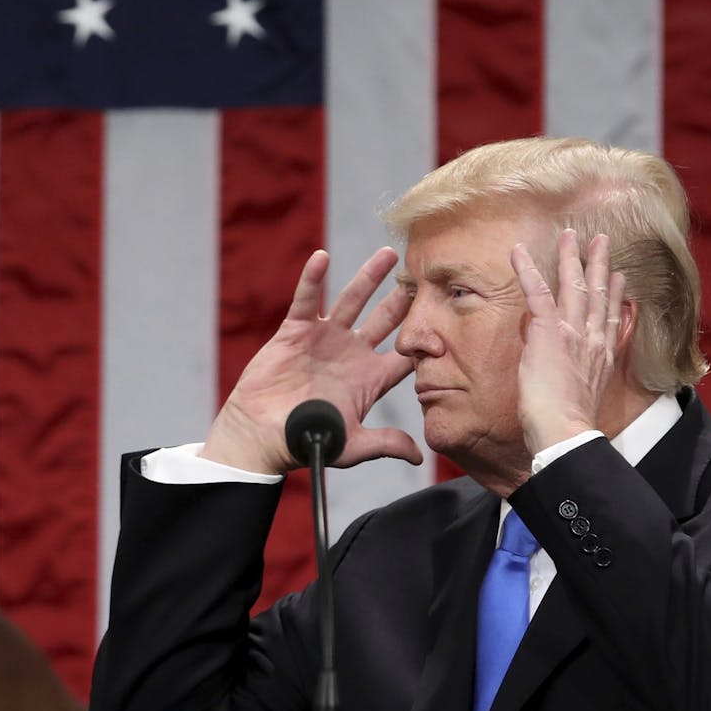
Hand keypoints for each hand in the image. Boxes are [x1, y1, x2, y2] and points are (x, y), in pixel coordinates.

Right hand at [202, 247, 420, 474]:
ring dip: (368, 277)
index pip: (405, 354)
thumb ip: (386, 444)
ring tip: (389, 254)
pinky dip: (312, 279)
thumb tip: (419, 456)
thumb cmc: (306, 442)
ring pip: (351, 301)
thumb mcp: (352, 444)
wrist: (263, 436)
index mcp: (370, 378)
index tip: (447, 316)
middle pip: (385, 319)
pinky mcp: (296, 331)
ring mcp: (325, 339)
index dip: (425, 338)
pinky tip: (322, 258)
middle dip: (404, 298)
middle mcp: (351, 353)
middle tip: (425, 274)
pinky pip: (306, 300)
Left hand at [511, 229, 625, 454]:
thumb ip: (581, 379)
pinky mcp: (549, 331)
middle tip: (602, 241)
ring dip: (571, 257)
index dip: (615, 296)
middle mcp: (592, 340)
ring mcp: (572, 332)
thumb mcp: (584, 398)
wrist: (565, 432)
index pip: (611, 319)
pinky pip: (537, 292)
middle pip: (598, 294)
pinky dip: (527, 270)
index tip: (619, 278)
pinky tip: (518, 251)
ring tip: (571, 235)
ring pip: (573, 286)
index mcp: (601, 357)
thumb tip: (570, 374)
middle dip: (599, 265)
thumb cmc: (568, 425)